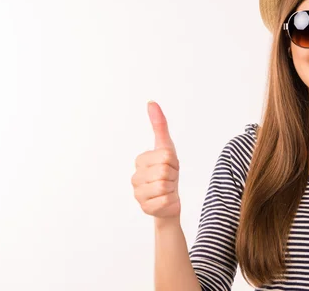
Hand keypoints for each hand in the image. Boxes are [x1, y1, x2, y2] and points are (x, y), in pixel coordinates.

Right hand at [132, 101, 180, 217]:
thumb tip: (151, 102)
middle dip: (173, 175)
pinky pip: (165, 200)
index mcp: (140, 160)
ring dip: (172, 187)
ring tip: (167, 188)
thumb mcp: (166, 147)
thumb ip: (159, 125)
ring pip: (164, 186)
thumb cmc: (168, 171)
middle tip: (169, 178)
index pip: (166, 156)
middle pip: (165, 171)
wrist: (169, 199)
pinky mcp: (145, 208)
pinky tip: (165, 200)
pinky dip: (171, 200)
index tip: (169, 165)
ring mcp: (138, 193)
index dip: (173, 162)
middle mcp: (135, 176)